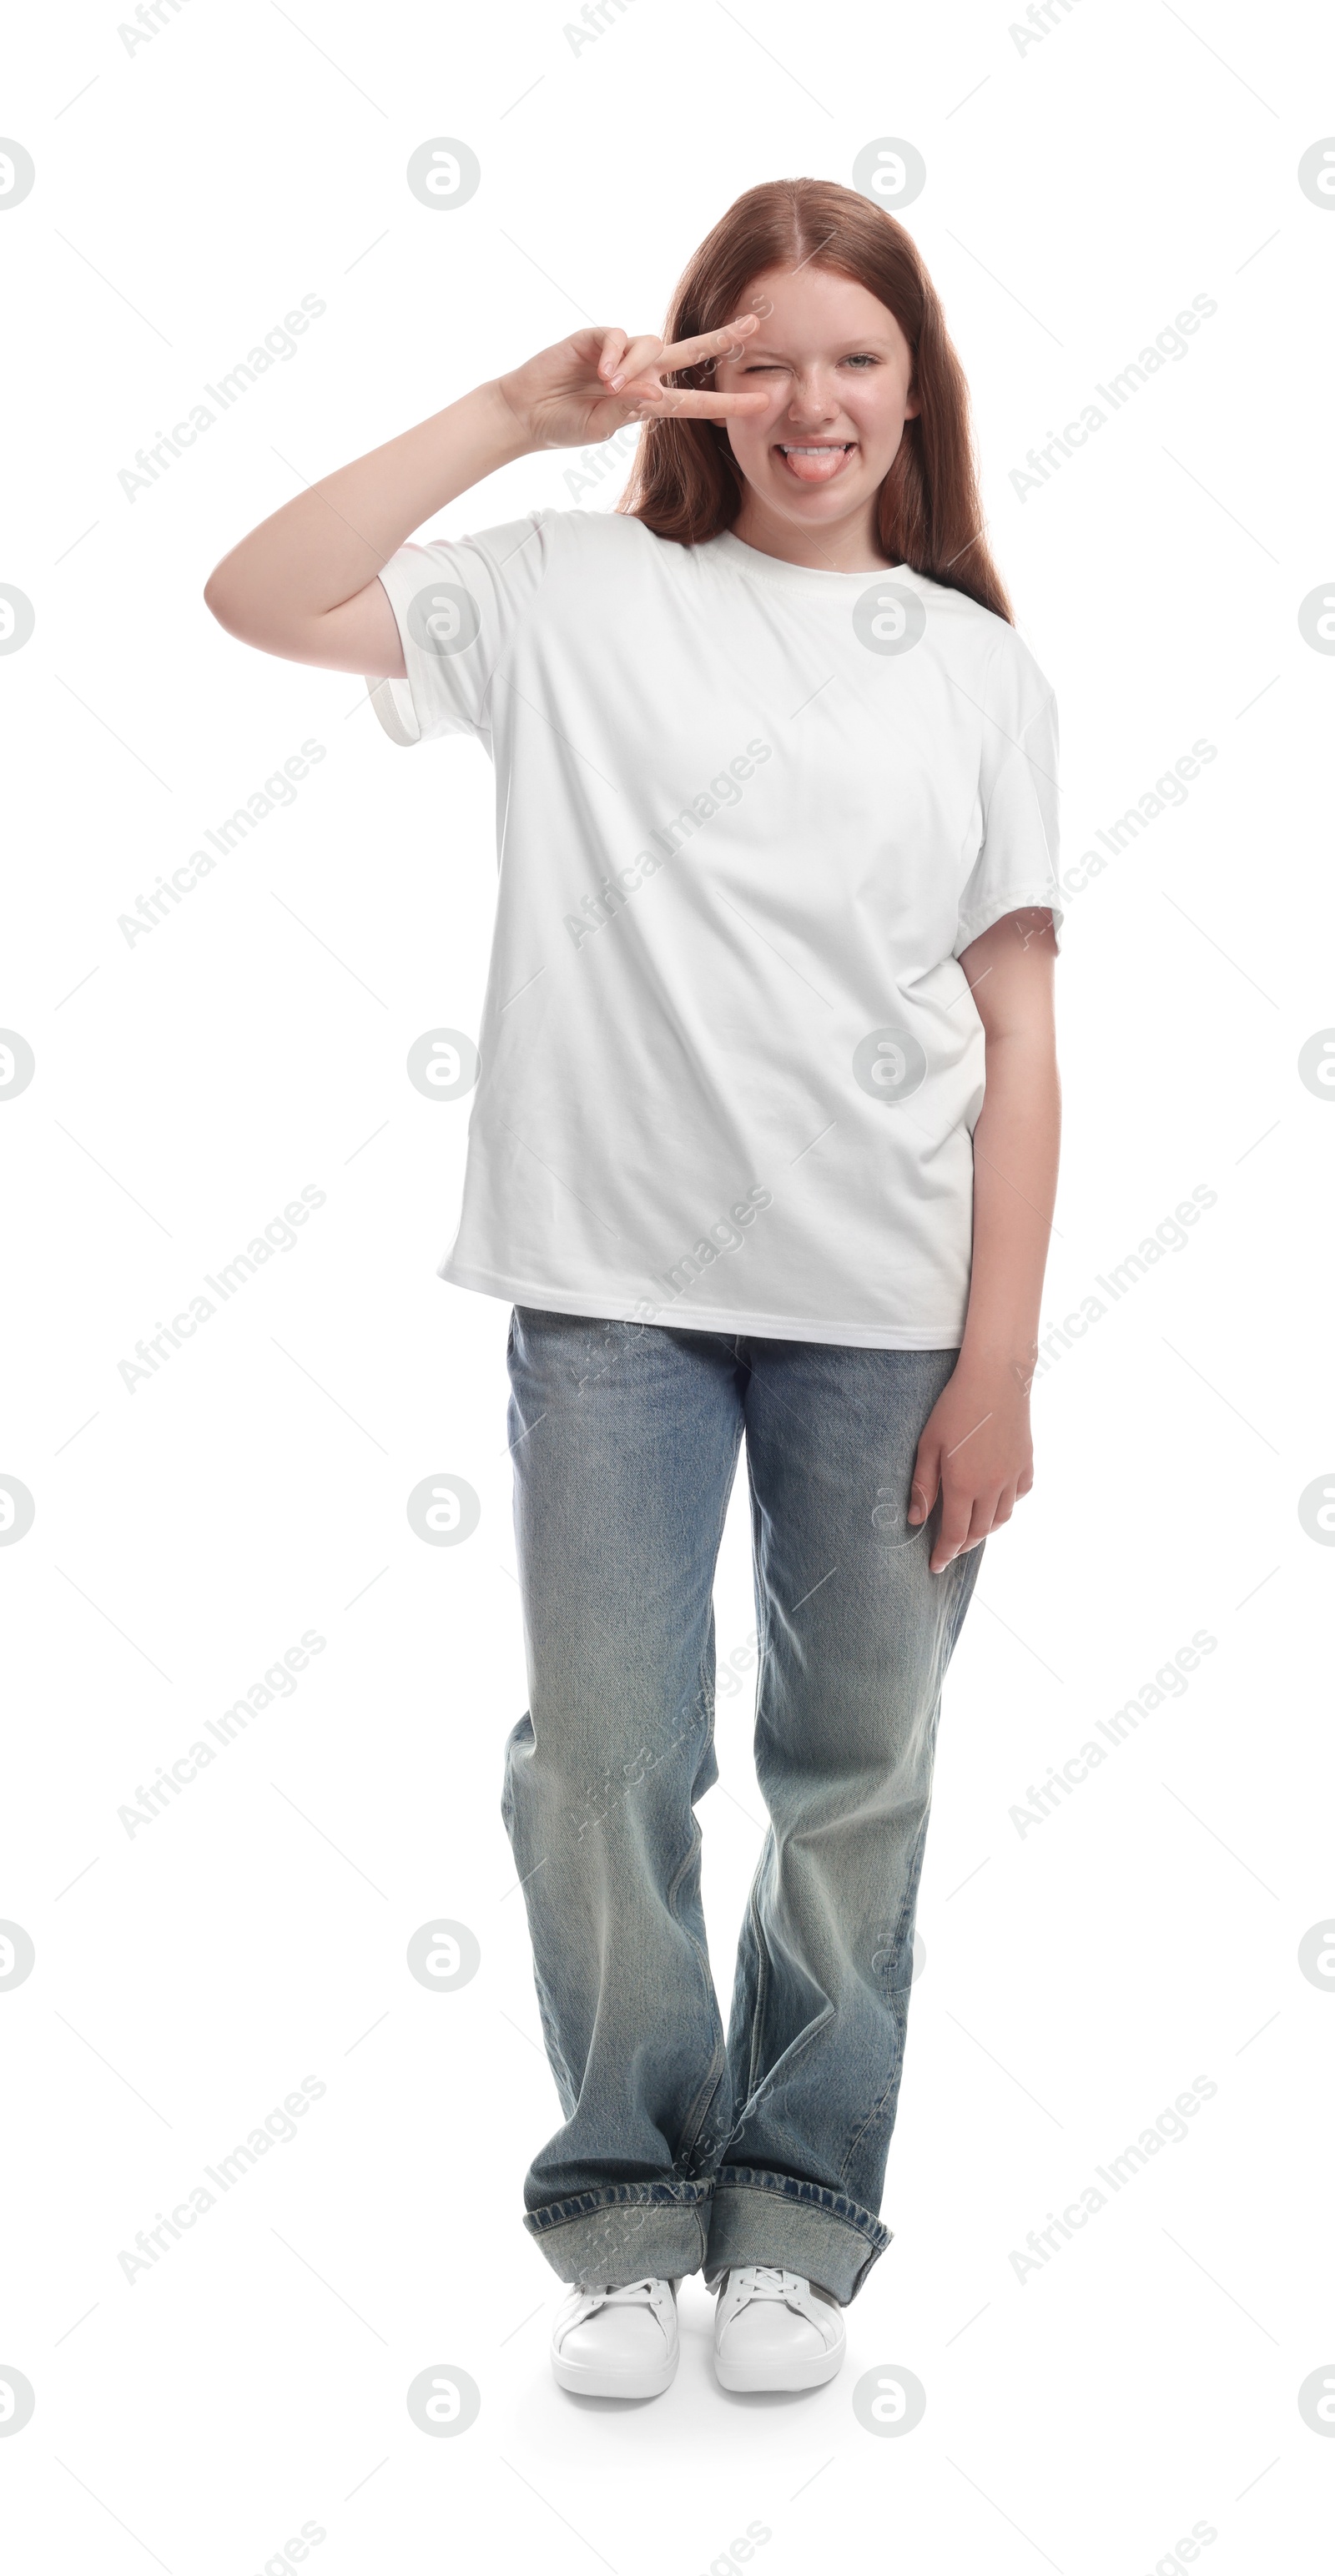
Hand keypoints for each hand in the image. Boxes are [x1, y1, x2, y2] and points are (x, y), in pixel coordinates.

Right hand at [494, 315, 769, 451]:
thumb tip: (653, 393)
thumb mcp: (601, 427)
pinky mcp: (594, 338)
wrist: (525, 414)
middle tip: (753, 325)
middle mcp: (640, 371)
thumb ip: (629, 411)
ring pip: (649, 345)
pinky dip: (614, 355)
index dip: (727, 401)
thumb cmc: (563, 424)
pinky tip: (602, 374)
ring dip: (635, 366)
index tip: (762, 401)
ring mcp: (618, 353)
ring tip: (610, 387)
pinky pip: (615, 337)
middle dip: (721, 339)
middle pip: (688, 351)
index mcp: (647, 399)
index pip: (695, 400)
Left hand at [907, 1357, 1034, 1575]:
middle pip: (979, 1531)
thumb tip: (917, 1519)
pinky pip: (1021, 1495)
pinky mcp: (1026, 1462)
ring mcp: (1013, 1476)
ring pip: (1002, 1518)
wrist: (996, 1378)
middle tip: (949, 1549)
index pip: (954, 1535)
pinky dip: (1008, 1506)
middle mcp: (992, 1487)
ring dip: (986, 1529)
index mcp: (964, 1485)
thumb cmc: (955, 1407)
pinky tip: (998, 1502)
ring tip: (972, 1530)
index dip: (944, 1554)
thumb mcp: (928, 1445)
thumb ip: (923, 1485)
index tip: (935, 1566)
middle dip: (963, 1545)